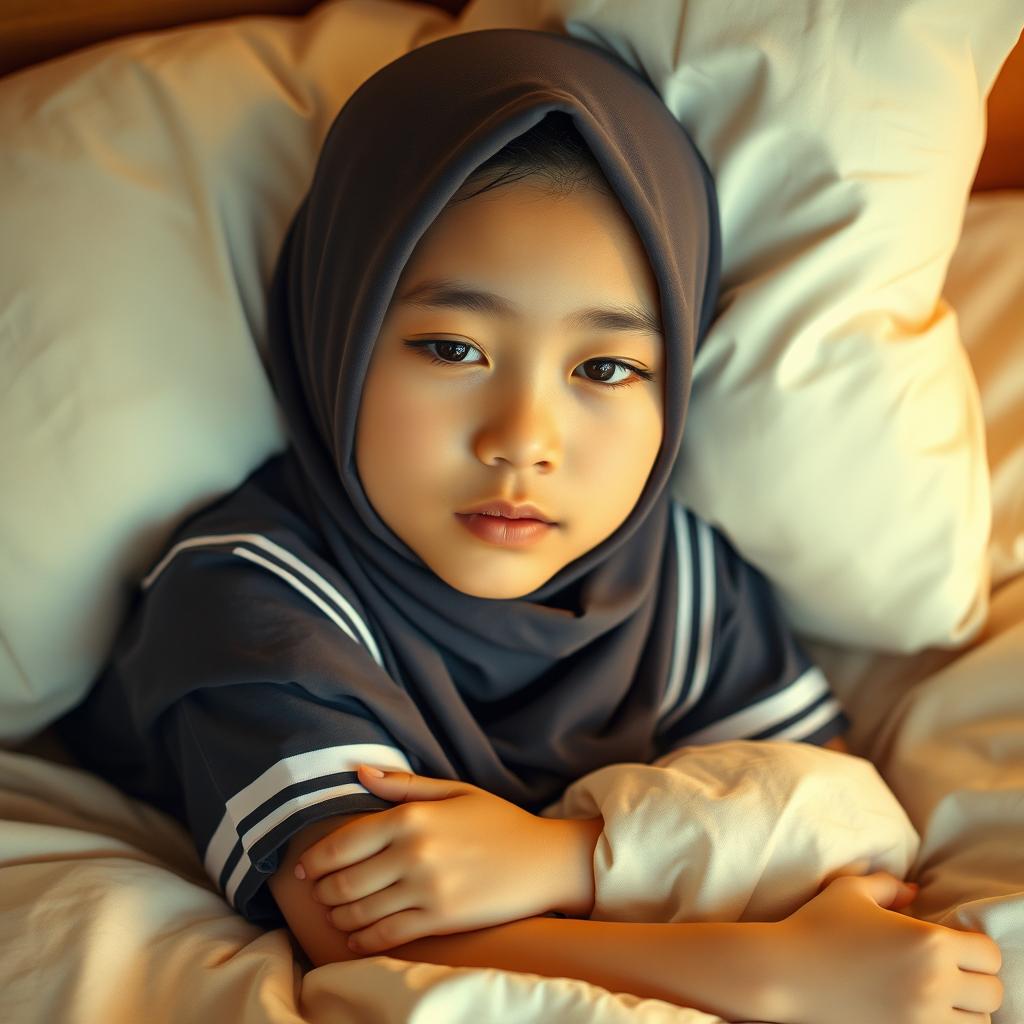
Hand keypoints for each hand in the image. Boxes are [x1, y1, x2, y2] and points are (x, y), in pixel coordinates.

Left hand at [296, 765, 567, 953]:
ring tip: (336, 915)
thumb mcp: (453, 791)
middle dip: (322, 892)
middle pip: (343, 882)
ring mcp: (426, 890)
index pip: (343, 843)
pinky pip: (386, 937)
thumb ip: (403, 784)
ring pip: (359, 913)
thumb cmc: (498, 821)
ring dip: (338, 918)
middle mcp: (413, 853)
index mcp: (412, 817)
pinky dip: (362, 941)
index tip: (303, 868)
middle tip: (318, 894)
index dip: (315, 860)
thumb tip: (359, 771)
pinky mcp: (440, 920)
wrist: (544, 859)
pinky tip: (356, 938)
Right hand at [770, 871, 1003, 1023]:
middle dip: (977, 982)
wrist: (785, 973)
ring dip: (966, 1011)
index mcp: (928, 941)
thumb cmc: (817, 926)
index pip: (989, 955)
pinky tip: (923, 1013)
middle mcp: (934, 983)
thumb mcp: (851, 891)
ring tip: (940, 998)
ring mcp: (922, 1019)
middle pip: (992, 994)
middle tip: (951, 974)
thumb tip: (915, 891)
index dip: (976, 949)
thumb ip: (889, 885)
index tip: (956, 947)